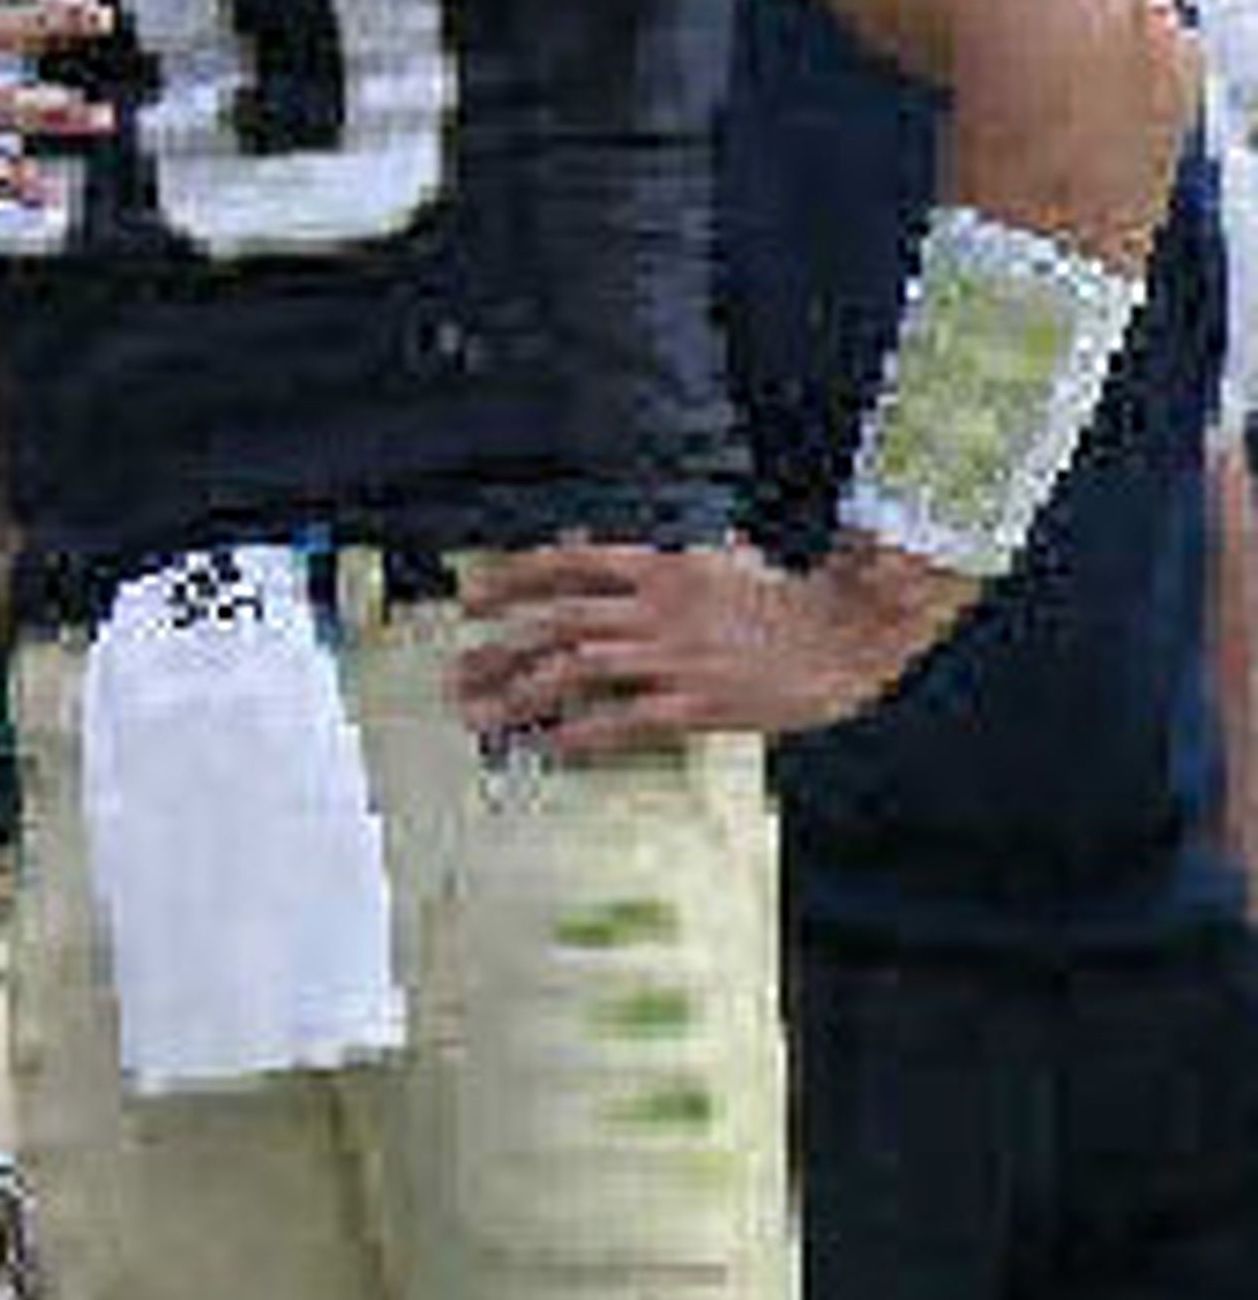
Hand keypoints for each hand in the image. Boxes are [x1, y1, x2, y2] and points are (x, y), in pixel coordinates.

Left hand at [449, 533, 977, 756]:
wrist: (841, 635)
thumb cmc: (779, 600)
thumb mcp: (709, 563)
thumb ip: (651, 566)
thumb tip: (593, 552)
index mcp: (658, 568)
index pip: (566, 565)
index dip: (512, 580)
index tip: (472, 597)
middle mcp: (656, 607)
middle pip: (557, 622)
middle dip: (500, 647)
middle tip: (459, 670)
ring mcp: (674, 655)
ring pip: (576, 669)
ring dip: (523, 691)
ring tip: (484, 713)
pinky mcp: (696, 703)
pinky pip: (622, 719)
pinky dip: (578, 732)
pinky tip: (547, 746)